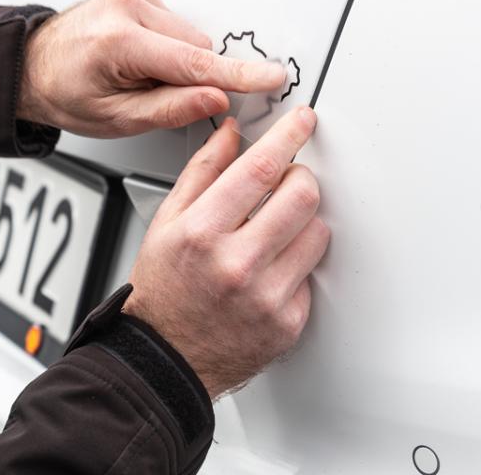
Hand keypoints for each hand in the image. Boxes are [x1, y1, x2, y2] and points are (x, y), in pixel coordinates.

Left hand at [18, 0, 284, 137]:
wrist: (31, 65)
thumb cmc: (64, 92)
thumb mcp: (114, 119)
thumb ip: (169, 109)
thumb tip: (216, 99)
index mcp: (119, 40)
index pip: (194, 62)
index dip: (239, 75)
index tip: (272, 77)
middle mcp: (127, 6)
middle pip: (196, 49)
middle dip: (187, 77)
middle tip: (149, 93)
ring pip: (190, 37)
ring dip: (175, 61)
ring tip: (137, 74)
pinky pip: (177, 25)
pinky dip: (166, 45)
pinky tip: (138, 56)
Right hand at [123, 108, 328, 398]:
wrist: (166, 357)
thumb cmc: (163, 290)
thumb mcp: (167, 222)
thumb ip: (202, 171)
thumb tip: (231, 133)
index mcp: (201, 232)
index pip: (260, 168)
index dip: (288, 136)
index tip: (302, 122)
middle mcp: (236, 264)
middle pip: (302, 196)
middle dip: (301, 178)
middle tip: (290, 180)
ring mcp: (266, 296)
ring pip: (317, 232)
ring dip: (303, 222)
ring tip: (274, 232)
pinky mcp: (288, 322)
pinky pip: (313, 274)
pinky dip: (297, 265)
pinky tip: (270, 271)